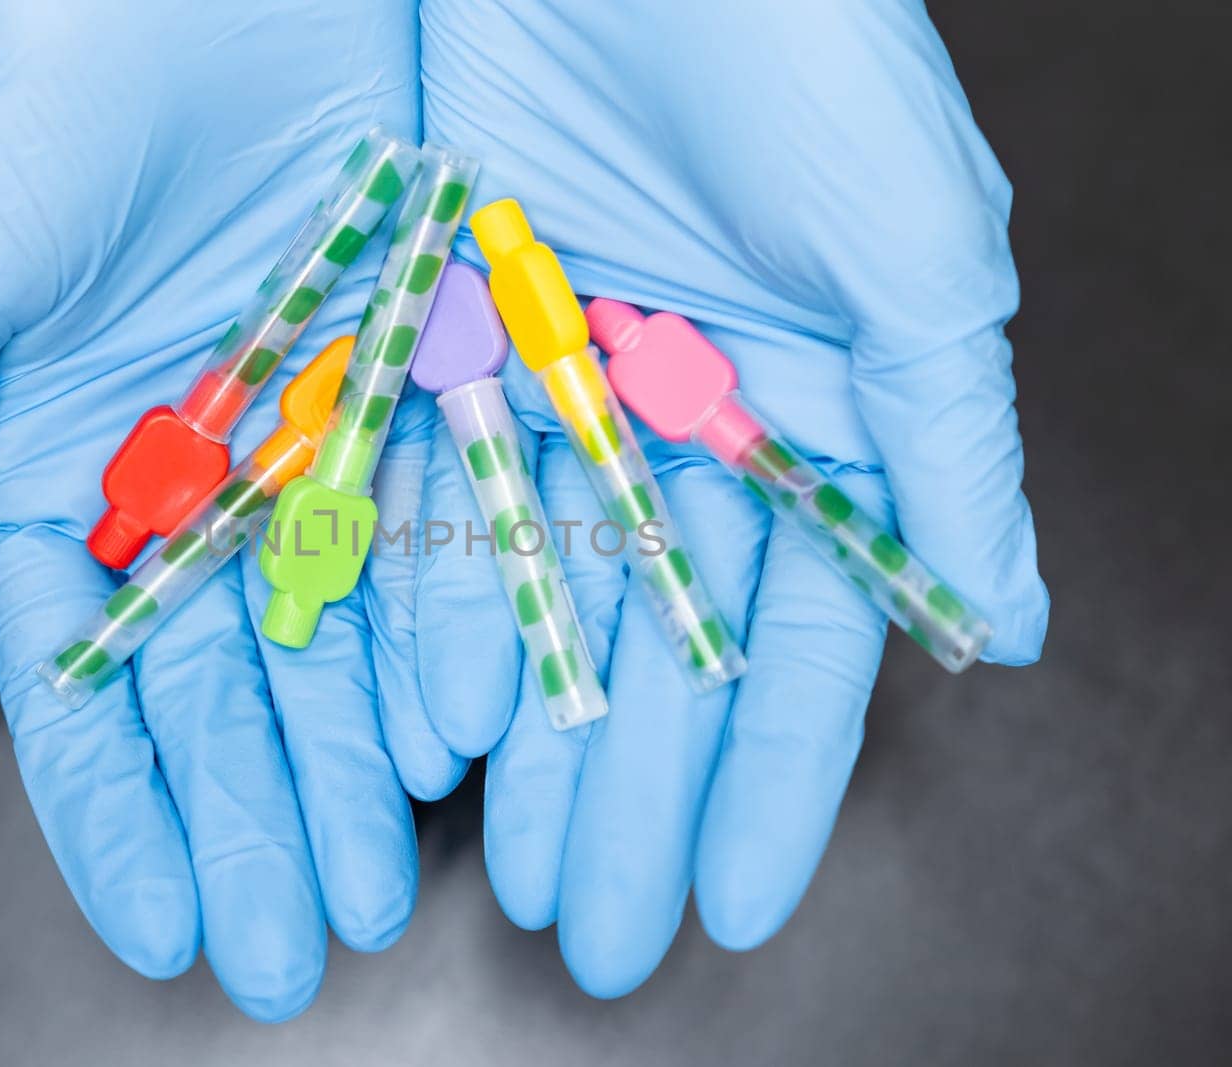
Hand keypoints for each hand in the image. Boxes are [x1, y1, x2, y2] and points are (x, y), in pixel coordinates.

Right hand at [0, 0, 442, 1019]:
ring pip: (328, 637)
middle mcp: (180, 482)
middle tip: (300, 953)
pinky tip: (446, 737)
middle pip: (221, 690)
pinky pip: (420, 530)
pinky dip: (429, 632)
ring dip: (348, 766)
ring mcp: (293, 440)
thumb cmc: (28, 101)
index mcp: (53, 480)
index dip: (124, 817)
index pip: (86, 689)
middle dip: (256, 826)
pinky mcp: (394, 379)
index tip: (175, 931)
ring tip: (380, 887)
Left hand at [400, 0, 1049, 994]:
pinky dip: (435, 607)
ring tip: (517, 869)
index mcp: (817, 413)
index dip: (771, 776)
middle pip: (660, 645)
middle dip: (634, 792)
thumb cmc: (803, 44)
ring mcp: (567, 387)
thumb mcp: (914, 244)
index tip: (736, 897)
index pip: (800, 636)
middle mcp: (690, 419)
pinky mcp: (454, 336)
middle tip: (604, 930)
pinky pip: (440, 499)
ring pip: (547, 597)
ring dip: (535, 735)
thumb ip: (949, 441)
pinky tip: (431, 720)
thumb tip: (1002, 626)